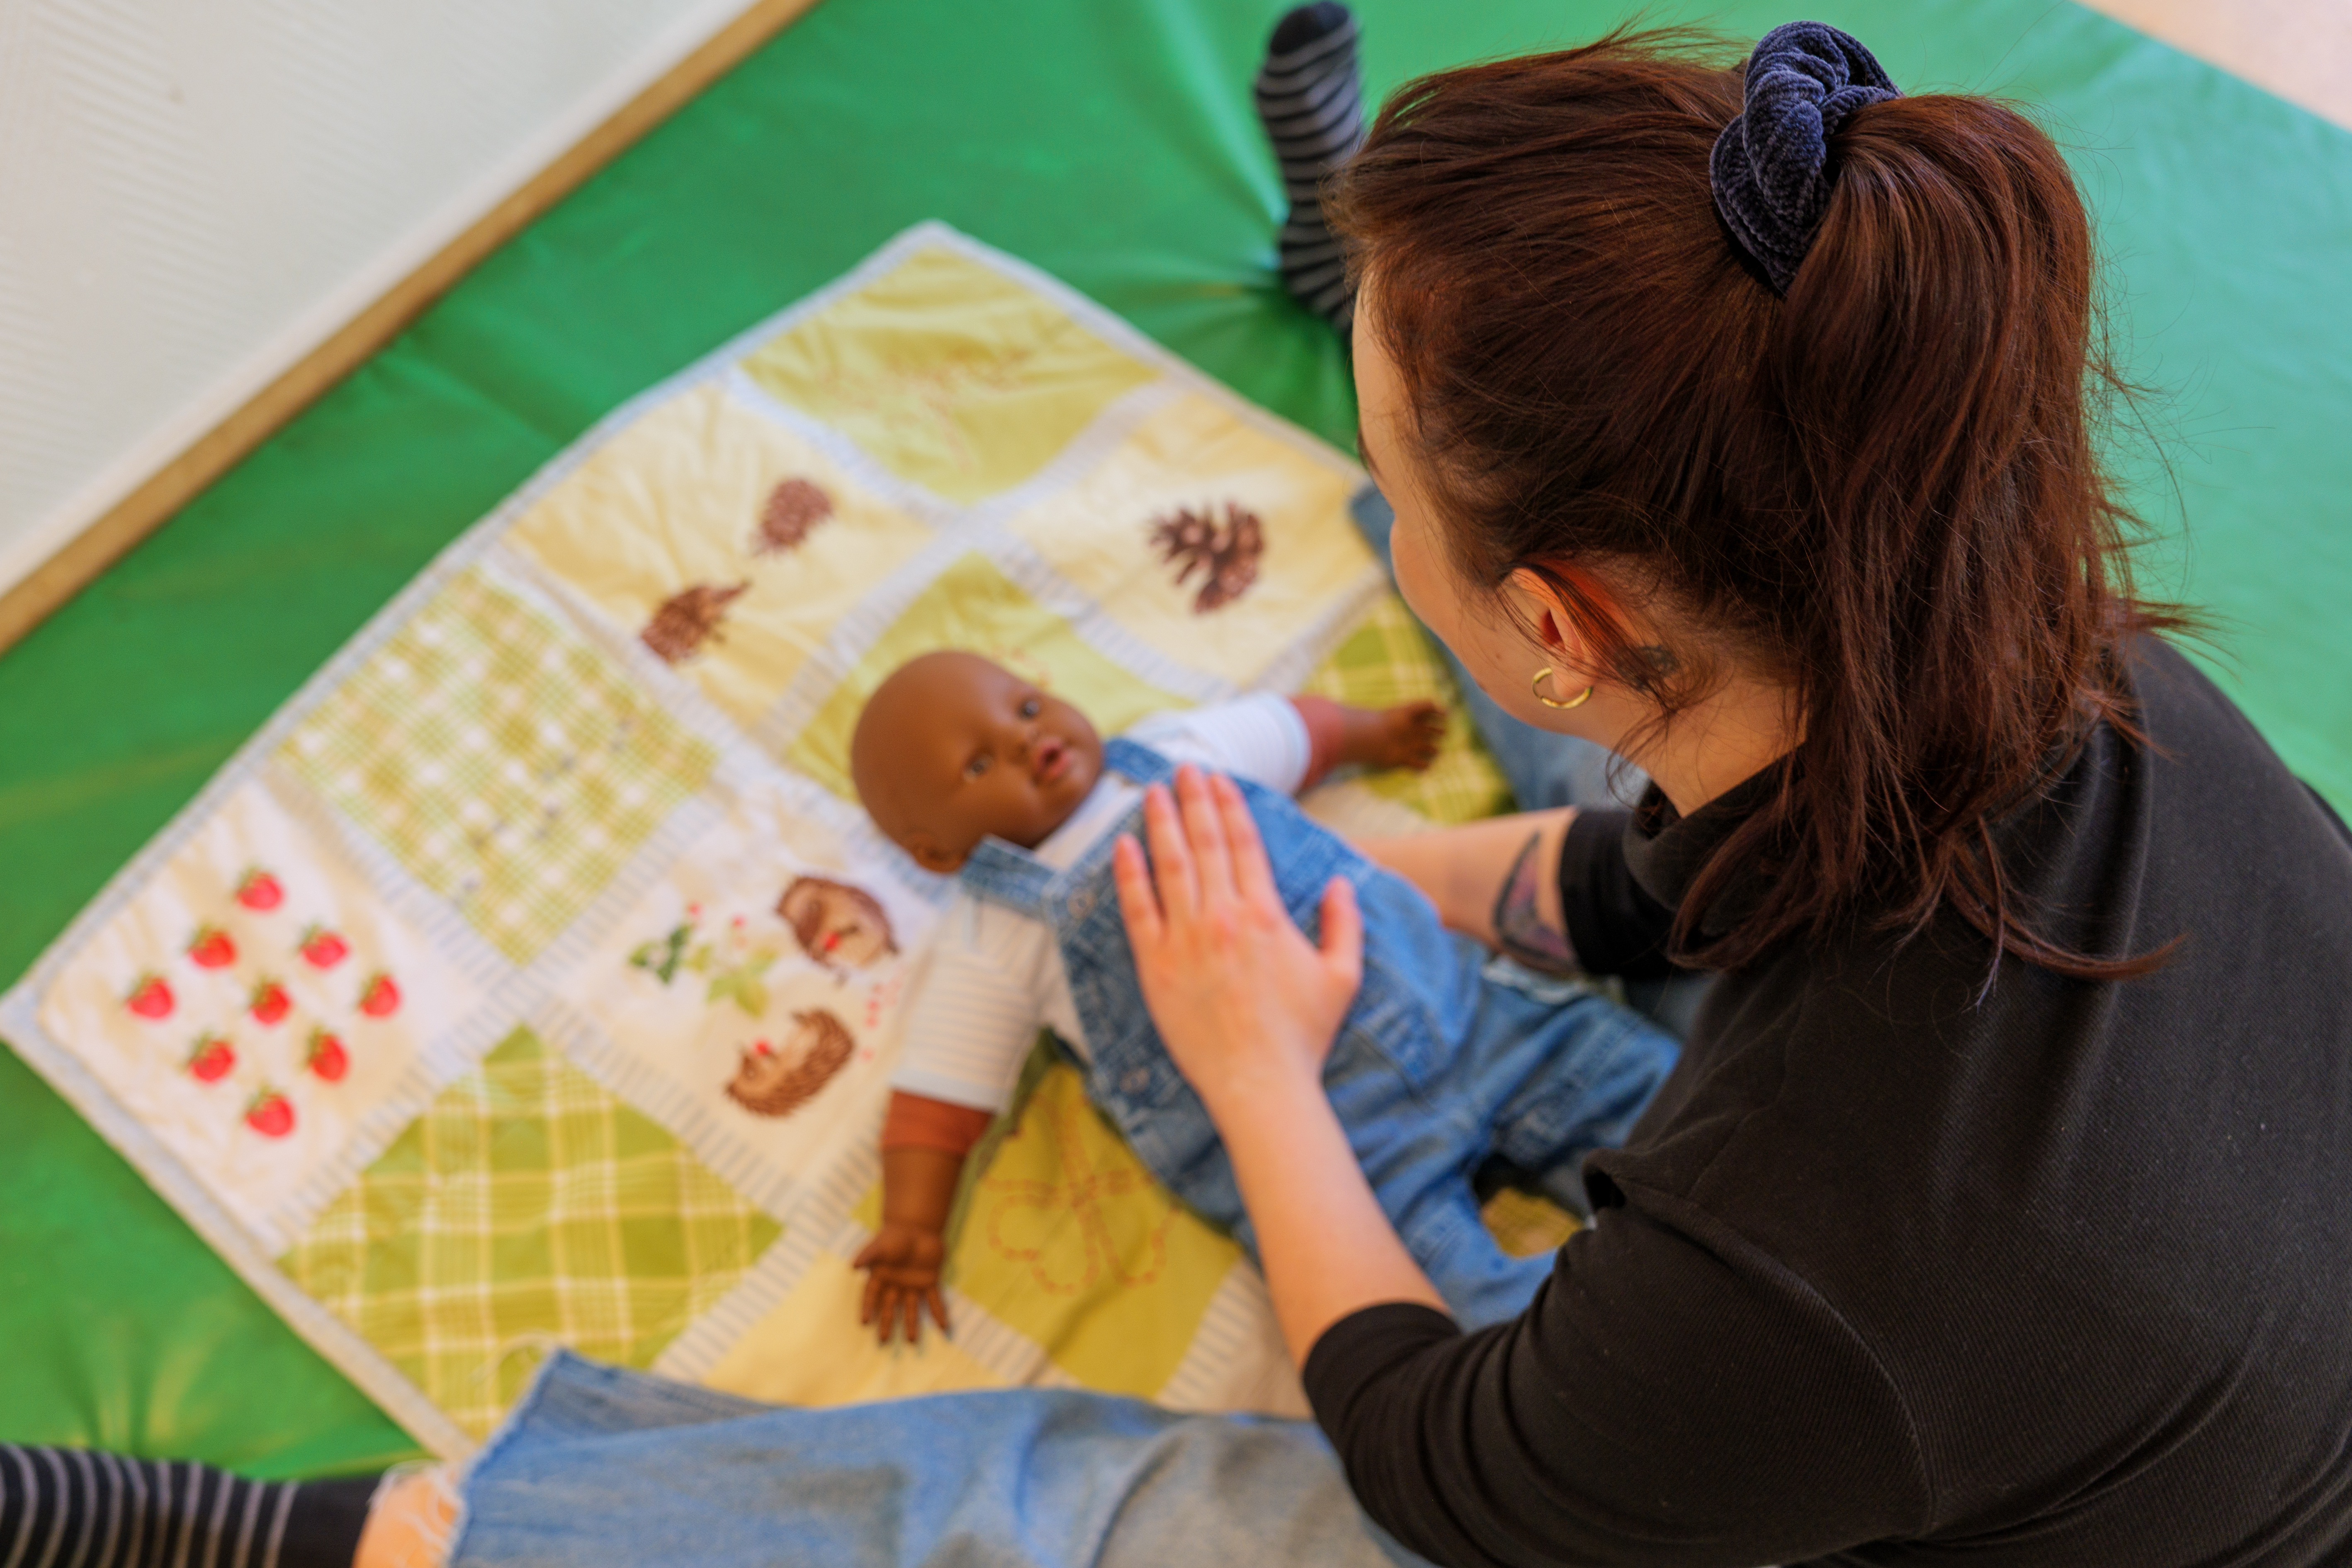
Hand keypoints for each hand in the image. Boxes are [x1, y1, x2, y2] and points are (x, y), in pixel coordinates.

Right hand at [853, 1222, 949, 1344]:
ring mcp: (913, 1285)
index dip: (867, 1308)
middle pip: (889, 1308)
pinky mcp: (930, 1282)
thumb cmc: (894, 1235)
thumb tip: (852, 1266)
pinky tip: (943, 1326)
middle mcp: (896, 1285)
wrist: (918, 1227)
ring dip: (912, 1325)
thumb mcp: (879, 1244)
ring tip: (911, 1341)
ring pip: (912, 1309)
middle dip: (886, 1324)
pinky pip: (935, 1300)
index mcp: (880, 1277)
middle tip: (883, 1341)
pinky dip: (939, 1313)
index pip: (871, 1297)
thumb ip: (867, 1255)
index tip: (864, 1322)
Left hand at [1112, 765, 1362, 1117]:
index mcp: (1266, 915)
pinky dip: (1128, 874)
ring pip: (1170, 866)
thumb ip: (1345, 924)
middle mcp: (1223, 918)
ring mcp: (1185, 941)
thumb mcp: (1342, 976)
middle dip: (1194, 800)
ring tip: (1154, 792)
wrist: (1261, 1083)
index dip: (1231, 806)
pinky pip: (1136, 909)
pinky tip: (1122, 845)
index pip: (1244, 845)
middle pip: (1205, 844)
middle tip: (1184, 769)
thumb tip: (1342, 883)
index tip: (1221, 780)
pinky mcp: (1155, 967)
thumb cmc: (1302, 1035)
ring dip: (1161, 823)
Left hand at [1371, 699, 1445, 770]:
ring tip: (1437, 750)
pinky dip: (1423, 765)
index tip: (1446, 718)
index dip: (1436, 717)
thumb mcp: (1411, 708)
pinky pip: (1416, 763)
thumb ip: (1428, 705)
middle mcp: (1411, 732)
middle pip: (1426, 732)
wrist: (1376, 737)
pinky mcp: (1404, 758)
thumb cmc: (1393, 720)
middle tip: (1444, 732)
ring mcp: (1409, 746)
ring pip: (1423, 747)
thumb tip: (1447, 710)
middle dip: (1435, 732)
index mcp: (1412, 720)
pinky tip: (1429, 764)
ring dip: (1431, 749)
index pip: (1427, 717)